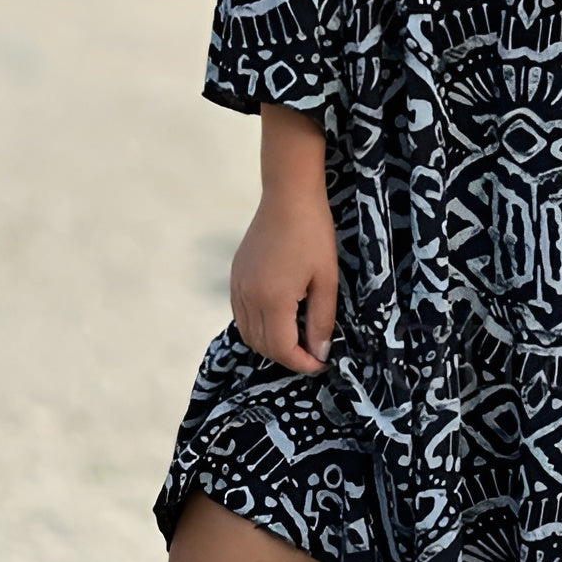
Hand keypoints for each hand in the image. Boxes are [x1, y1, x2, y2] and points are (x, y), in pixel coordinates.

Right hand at [229, 187, 338, 374]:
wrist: (288, 197)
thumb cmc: (313, 234)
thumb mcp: (326, 280)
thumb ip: (321, 320)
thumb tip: (320, 353)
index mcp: (272, 300)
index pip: (281, 349)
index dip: (302, 363)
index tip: (321, 364)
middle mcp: (248, 297)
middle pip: (262, 345)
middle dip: (287, 357)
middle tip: (313, 354)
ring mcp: (237, 286)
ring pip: (248, 333)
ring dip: (271, 344)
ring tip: (298, 339)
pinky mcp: (235, 276)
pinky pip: (241, 315)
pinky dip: (258, 327)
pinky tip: (279, 319)